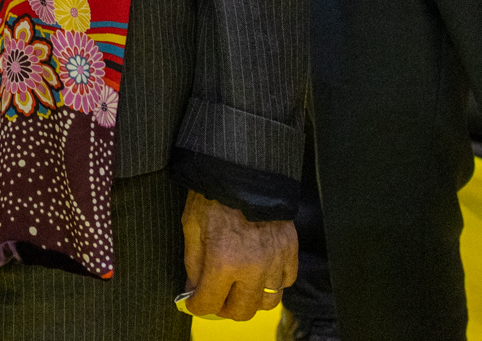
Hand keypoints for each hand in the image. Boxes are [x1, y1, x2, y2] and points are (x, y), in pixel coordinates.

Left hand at [178, 191, 295, 321]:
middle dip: (224, 308)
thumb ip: (193, 264)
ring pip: (267, 302)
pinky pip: (286, 281)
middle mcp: (252, 266)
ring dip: (251, 299)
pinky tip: (260, 273)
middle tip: (217, 297)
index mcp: (223, 261)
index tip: (194, 302)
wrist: (243, 169)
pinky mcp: (290, 249)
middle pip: (241, 311)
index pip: (209, 303)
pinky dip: (274, 283)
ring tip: (240, 288)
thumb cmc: (214, 194)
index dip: (197, 306)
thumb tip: (193, 290)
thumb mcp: (192, 227)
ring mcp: (274, 259)